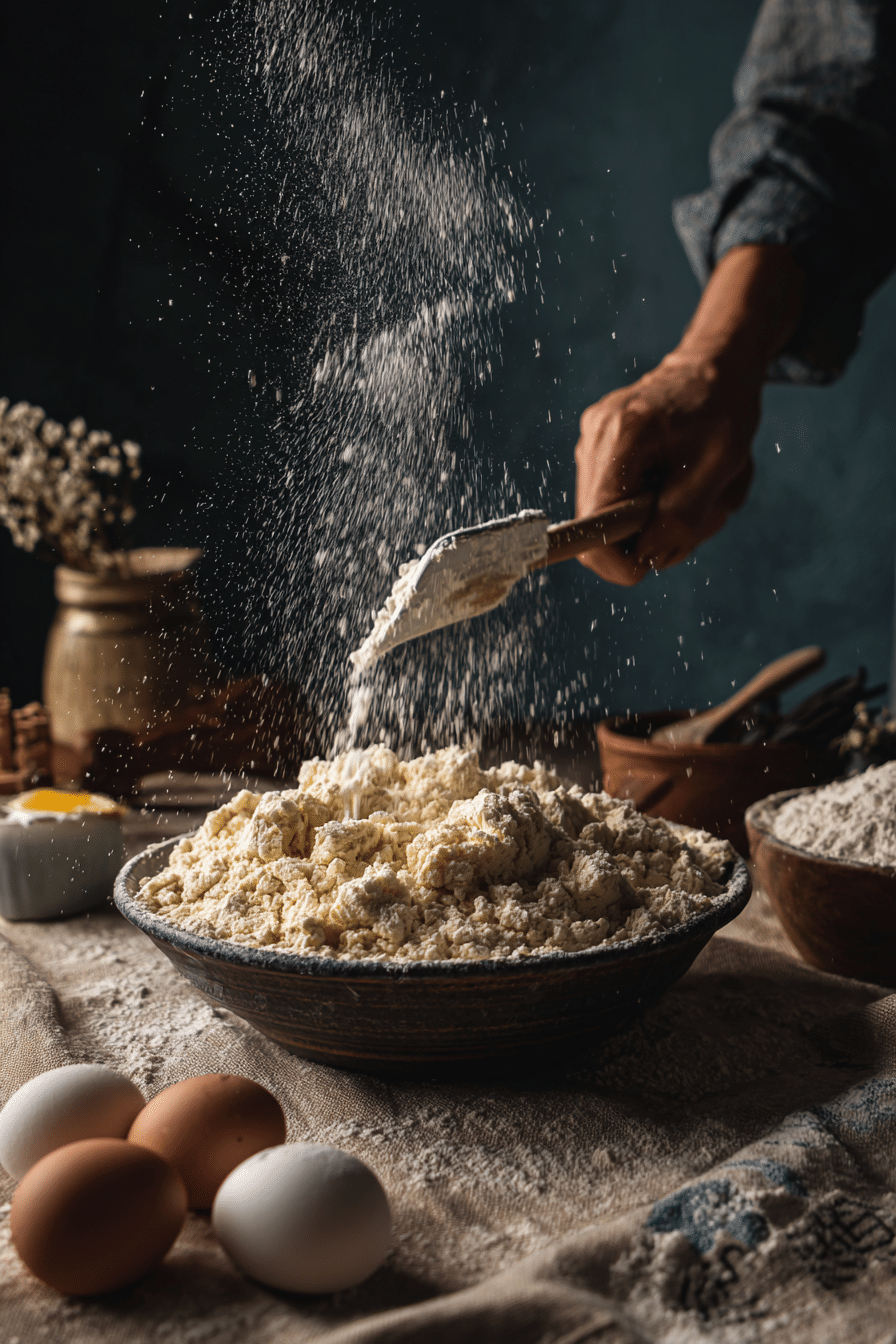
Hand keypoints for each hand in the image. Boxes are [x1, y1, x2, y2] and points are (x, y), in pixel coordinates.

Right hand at [574, 244, 804, 585]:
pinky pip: (611, 500)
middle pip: (597, 526)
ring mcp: (589, 441)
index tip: (648, 566)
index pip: (594, 522)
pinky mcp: (596, 449)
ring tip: (693, 495)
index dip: (616, 560)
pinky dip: (646, 506)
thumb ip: (682, 517)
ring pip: (605, 518)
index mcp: (622, 436)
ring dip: (652, 522)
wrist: (714, 366)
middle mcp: (594, 437)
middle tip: (697, 519)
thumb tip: (646, 556)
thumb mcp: (719, 466)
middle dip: (645, 538)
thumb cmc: (724, 411)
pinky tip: (674, 484)